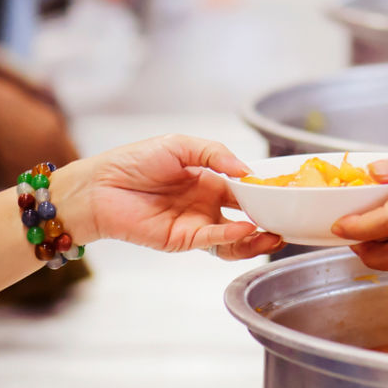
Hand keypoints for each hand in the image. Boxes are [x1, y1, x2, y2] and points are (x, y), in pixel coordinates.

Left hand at [59, 135, 282, 259]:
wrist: (100, 185)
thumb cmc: (135, 161)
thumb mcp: (181, 145)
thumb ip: (216, 154)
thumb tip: (248, 171)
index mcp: (209, 181)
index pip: (245, 191)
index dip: (265, 193)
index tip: (284, 193)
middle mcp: (206, 205)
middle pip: (246, 218)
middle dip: (268, 221)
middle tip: (287, 220)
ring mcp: (196, 225)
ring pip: (234, 238)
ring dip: (255, 238)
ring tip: (273, 234)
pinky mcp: (182, 241)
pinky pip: (212, 242)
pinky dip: (230, 237)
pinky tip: (244, 229)